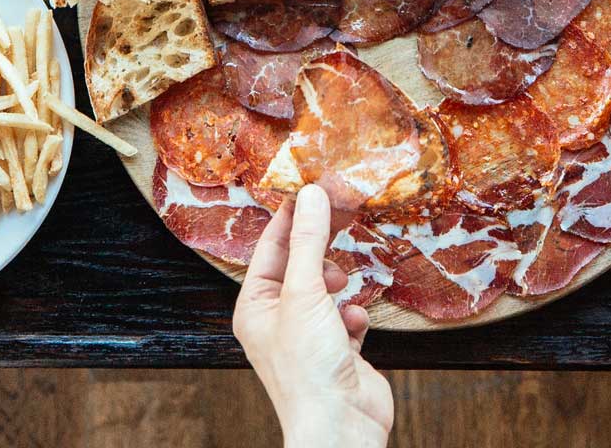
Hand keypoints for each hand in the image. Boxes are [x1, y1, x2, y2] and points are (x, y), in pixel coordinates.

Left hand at [234, 185, 391, 447]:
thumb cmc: (308, 369)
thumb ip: (310, 242)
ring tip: (345, 283)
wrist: (340, 428)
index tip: (312, 186)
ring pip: (325, 292)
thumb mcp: (305, 293)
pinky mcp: (338, 354)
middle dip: (321, 247)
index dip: (291, 216)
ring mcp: (309, 338)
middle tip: (343, 211)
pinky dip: (354, 317)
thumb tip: (310, 195)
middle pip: (300, 267)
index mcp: (255, 307)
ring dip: (339, 284)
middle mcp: (277, 321)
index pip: (270, 248)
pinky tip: (356, 323)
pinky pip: (346, 320)